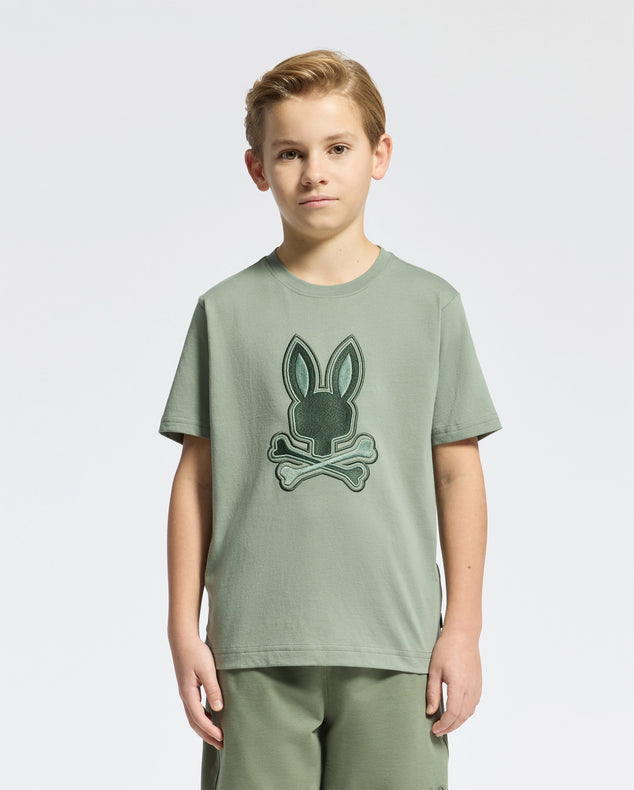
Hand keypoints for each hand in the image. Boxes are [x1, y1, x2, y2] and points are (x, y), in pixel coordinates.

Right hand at [169, 634, 224, 748]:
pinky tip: (212, 717)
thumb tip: (218, 709)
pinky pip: (194, 709)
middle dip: (207, 735)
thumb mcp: (207, 669)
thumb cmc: (195, 652)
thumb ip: (212, 689)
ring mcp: (185, 692)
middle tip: (221, 745)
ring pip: (193, 717)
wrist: (183, 639)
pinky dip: (202, 718)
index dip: (211, 730)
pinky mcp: (188, 688)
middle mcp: (185, 696)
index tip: (222, 738)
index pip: (199, 718)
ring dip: (204, 728)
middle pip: (194, 722)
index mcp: (188, 693)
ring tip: (217, 736)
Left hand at [425, 628, 481, 736]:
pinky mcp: (479, 684)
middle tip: (438, 731)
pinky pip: (473, 705)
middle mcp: (470, 689)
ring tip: (445, 724)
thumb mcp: (434, 670)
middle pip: (462, 717)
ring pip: (469, 713)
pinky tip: (456, 713)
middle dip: (450, 727)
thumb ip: (432, 692)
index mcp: (458, 685)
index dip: (443, 725)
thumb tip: (430, 712)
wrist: (463, 635)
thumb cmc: (446, 649)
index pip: (452, 714)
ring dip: (458, 722)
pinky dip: (465, 713)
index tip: (434, 729)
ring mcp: (476, 687)